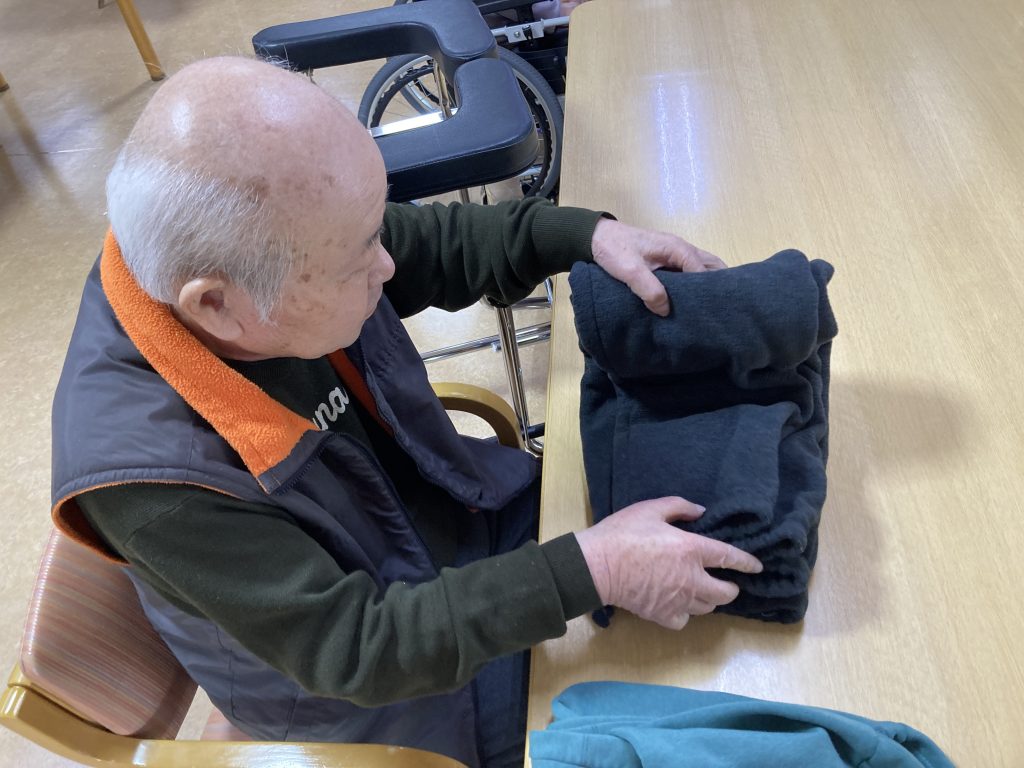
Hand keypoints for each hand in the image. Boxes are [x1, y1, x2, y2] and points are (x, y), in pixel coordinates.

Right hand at [574, 497, 762, 629]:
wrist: (597, 566)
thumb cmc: (623, 533)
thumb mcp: (651, 509)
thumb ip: (679, 507)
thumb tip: (700, 511)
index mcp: (692, 550)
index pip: (730, 557)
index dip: (747, 563)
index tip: (756, 567)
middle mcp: (692, 579)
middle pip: (726, 593)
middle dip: (731, 588)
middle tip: (726, 583)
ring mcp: (678, 601)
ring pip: (707, 607)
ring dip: (708, 599)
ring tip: (701, 591)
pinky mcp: (663, 615)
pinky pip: (685, 620)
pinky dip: (686, 613)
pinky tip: (678, 605)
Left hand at [590, 218, 726, 316]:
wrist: (597, 237)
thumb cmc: (615, 250)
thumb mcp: (631, 272)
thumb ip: (650, 290)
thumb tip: (666, 311)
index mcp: (678, 249)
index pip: (704, 272)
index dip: (708, 291)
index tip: (708, 312)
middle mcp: (681, 249)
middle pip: (711, 266)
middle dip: (718, 284)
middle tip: (717, 308)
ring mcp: (675, 253)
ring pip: (701, 268)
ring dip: (706, 283)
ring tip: (705, 307)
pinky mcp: (666, 259)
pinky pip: (688, 270)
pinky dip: (694, 282)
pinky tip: (688, 300)